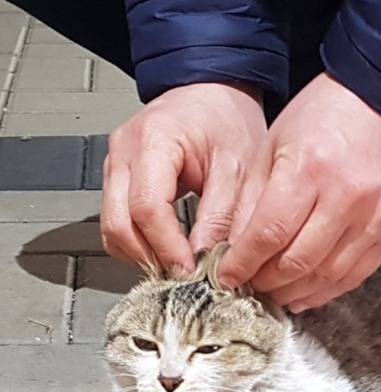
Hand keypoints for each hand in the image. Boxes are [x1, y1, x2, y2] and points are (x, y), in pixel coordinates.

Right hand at [101, 82, 265, 271]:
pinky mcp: (119, 178)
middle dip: (150, 257)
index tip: (192, 271)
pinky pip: (118, 222)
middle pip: (118, 223)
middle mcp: (123, 152)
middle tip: (185, 277)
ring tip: (180, 267)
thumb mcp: (238, 167)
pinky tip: (168, 251)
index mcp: (153, 140)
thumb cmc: (226, 120)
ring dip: (142, 255)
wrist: (212, 95)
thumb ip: (221, 215)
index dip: (168, 247)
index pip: (147, 207)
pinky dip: (139, 244)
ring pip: (112, 228)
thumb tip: (207, 260)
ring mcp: (115, 165)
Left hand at [218, 73, 380, 310]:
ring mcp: (375, 217)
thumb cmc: (327, 115)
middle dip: (266, 282)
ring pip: (326, 276)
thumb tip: (234, 247)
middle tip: (249, 285)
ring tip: (275, 292)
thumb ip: (253, 199)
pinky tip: (306, 291)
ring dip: (295, 292)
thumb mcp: (274, 144)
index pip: (268, 234)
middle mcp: (346, 197)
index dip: (243, 263)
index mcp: (309, 168)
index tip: (227, 276)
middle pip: (297, 262)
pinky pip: (355, 276)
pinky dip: (327, 290)